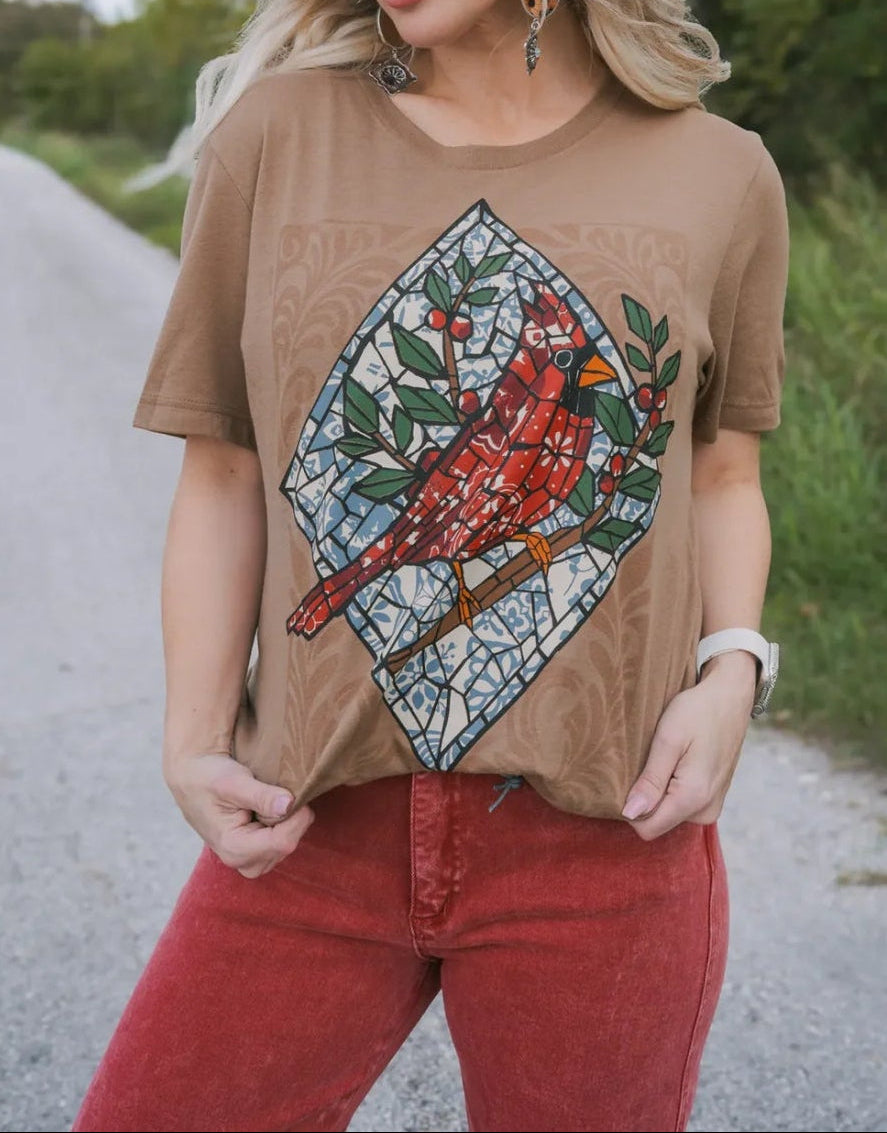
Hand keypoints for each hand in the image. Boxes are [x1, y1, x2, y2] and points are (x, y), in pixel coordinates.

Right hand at [164, 753, 313, 877]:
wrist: (192, 780)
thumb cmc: (209, 778)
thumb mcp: (234, 782)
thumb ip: (261, 795)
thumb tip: (289, 804)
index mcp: (234, 848)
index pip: (283, 842)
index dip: (296, 817)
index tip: (291, 793)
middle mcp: (242, 862)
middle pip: (288, 844)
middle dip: (290, 818)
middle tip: (269, 796)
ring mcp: (250, 862)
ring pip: (289, 843)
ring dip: (285, 821)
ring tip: (262, 803)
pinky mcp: (256, 856)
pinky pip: (283, 842)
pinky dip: (282, 824)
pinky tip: (265, 811)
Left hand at [622, 652, 756, 840]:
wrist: (731, 697)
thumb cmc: (697, 711)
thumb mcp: (668, 740)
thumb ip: (651, 781)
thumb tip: (630, 814)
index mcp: (694, 797)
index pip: (647, 828)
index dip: (629, 808)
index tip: (625, 778)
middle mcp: (707, 810)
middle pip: (657, 822)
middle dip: (645, 798)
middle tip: (646, 762)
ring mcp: (712, 805)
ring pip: (668, 814)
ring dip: (658, 792)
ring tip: (661, 759)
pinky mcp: (713, 797)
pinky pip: (681, 805)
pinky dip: (671, 789)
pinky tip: (673, 763)